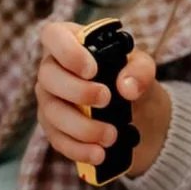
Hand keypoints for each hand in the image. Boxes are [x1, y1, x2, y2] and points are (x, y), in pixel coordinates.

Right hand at [35, 20, 169, 176]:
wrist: (136, 113)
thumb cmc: (130, 78)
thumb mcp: (142, 68)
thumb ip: (140, 70)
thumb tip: (127, 87)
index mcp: (71, 43)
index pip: (52, 35)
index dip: (67, 52)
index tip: (92, 70)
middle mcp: (54, 69)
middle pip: (47, 76)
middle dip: (77, 91)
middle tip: (106, 100)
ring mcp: (50, 100)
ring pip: (52, 112)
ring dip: (81, 127)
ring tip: (111, 136)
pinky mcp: (54, 128)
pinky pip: (57, 139)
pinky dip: (78, 149)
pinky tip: (98, 154)